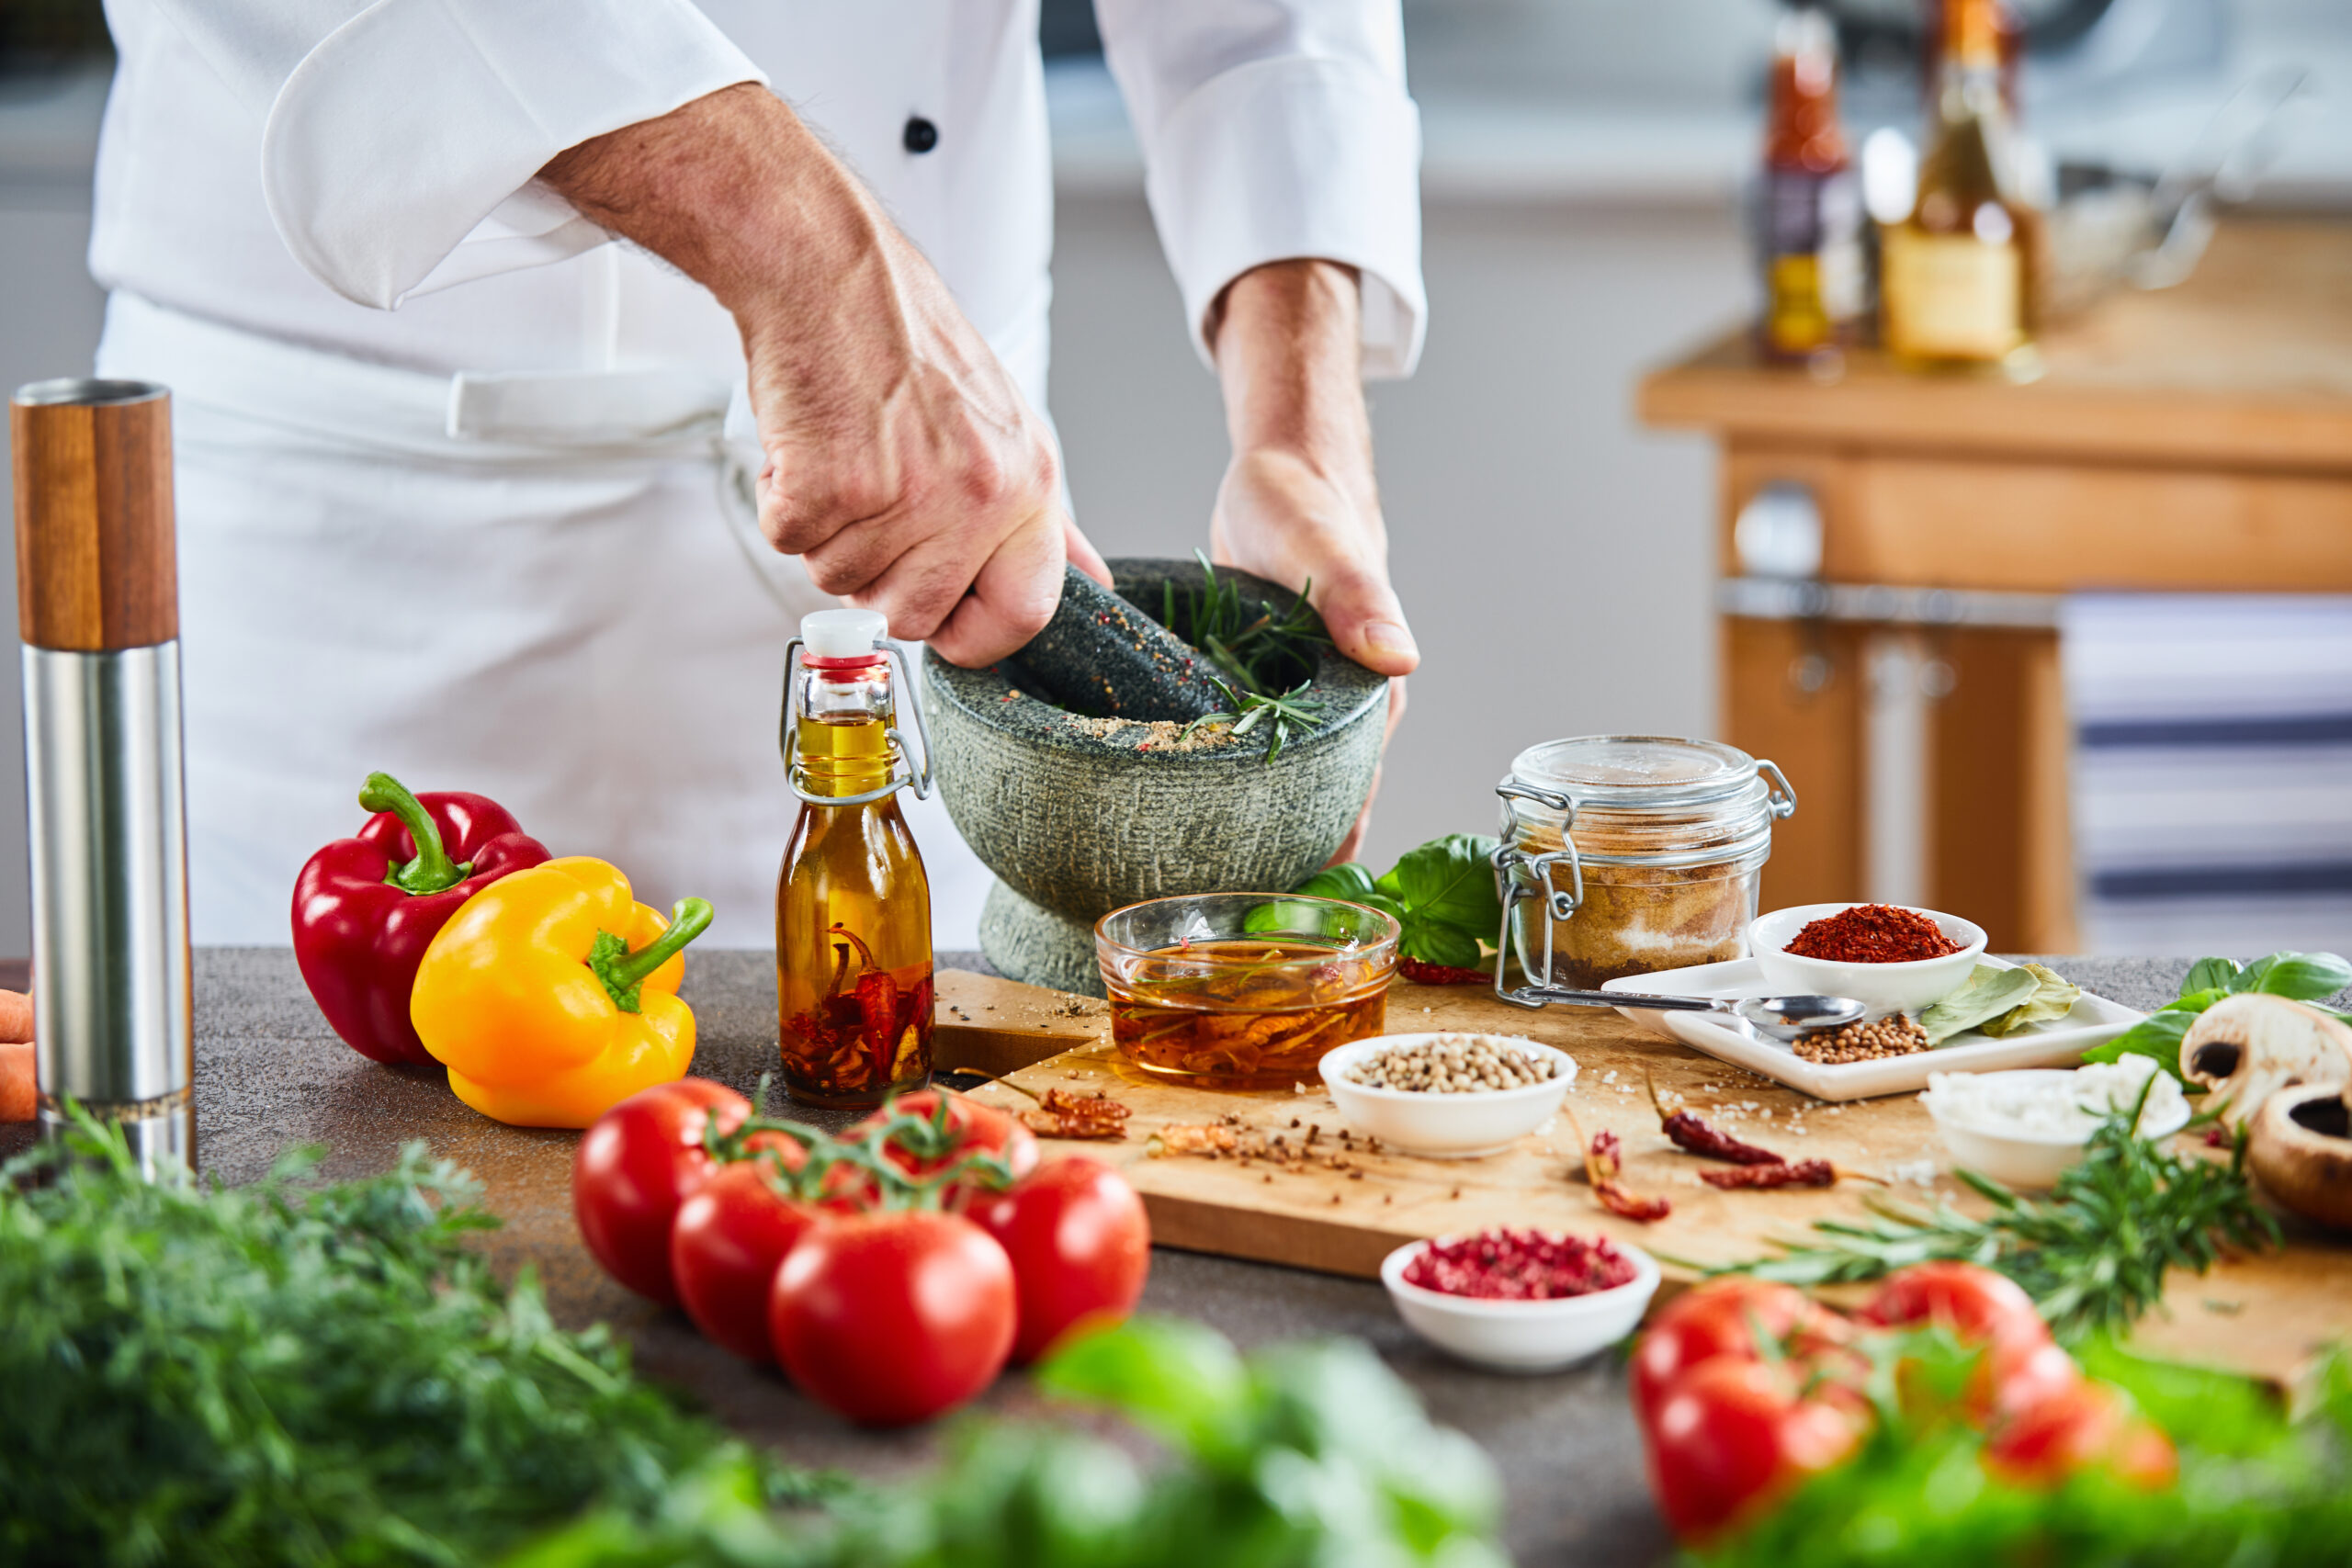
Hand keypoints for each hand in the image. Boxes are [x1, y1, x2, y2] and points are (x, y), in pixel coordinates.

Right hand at [541, 85, 1088, 663]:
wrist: (827, 269)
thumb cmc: (903, 338)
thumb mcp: (1003, 425)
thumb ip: (1039, 517)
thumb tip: (1089, 578)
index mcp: (1026, 484)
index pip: (1025, 614)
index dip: (975, 632)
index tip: (945, 615)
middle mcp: (976, 495)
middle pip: (915, 615)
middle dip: (878, 577)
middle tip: (870, 506)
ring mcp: (902, 496)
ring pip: (843, 580)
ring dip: (827, 532)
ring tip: (841, 455)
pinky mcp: (829, 488)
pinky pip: (792, 545)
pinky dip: (782, 503)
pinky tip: (807, 447)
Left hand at [1210, 261, 1414, 862]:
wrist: (1281, 471)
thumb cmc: (1309, 503)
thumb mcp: (1326, 544)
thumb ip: (1358, 597)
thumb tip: (1398, 656)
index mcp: (1367, 699)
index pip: (1351, 803)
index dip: (1319, 858)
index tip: (1277, 911)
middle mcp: (1338, 716)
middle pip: (1311, 813)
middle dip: (1272, 867)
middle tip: (1211, 918)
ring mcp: (1295, 710)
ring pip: (1272, 791)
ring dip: (1238, 834)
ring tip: (1182, 889)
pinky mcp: (1254, 696)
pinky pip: (1236, 755)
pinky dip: (1211, 787)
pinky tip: (1165, 817)